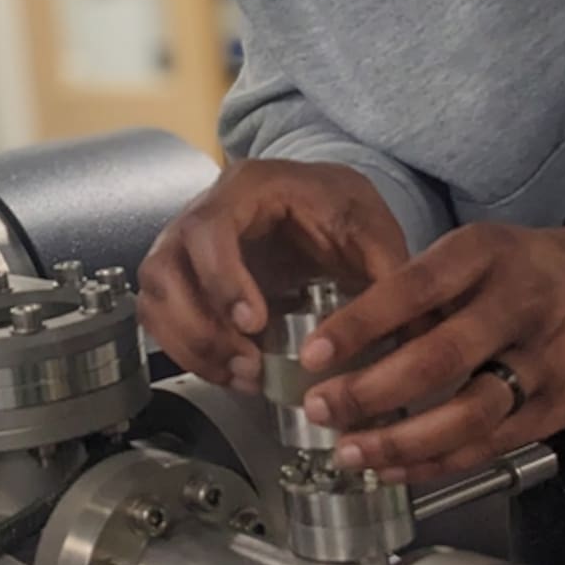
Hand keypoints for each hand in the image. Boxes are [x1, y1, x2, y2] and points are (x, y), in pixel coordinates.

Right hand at [137, 159, 408, 389]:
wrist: (318, 201)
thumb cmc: (337, 207)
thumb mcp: (369, 226)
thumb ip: (386, 269)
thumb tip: (409, 330)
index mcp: (244, 187)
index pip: (209, 230)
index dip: (224, 280)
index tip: (256, 323)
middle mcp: (199, 212)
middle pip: (166, 269)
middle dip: (203, 327)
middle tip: (249, 365)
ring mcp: (181, 246)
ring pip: (156, 297)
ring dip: (192, 346)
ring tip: (243, 376)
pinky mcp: (180, 279)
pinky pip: (160, 318)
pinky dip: (187, 352)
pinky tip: (229, 374)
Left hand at [299, 212, 564, 482]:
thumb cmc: (533, 266)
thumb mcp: (482, 248)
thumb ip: (427, 286)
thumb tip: (350, 331)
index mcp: (487, 256)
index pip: (414, 289)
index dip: (360, 324)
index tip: (313, 352)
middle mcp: (518, 306)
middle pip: (439, 357)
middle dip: (371, 391)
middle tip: (320, 409)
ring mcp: (545, 361)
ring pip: (468, 412)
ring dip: (402, 441)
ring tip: (352, 454)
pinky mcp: (562, 407)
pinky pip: (493, 443)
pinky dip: (440, 461)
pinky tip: (398, 469)